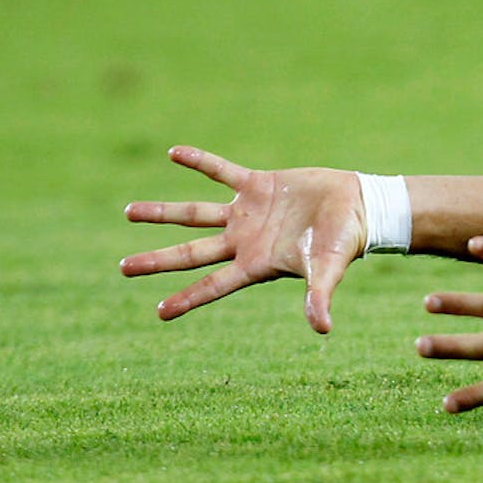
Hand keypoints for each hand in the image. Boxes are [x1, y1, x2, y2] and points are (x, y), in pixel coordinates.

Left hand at [121, 146, 364, 332]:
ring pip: (196, 214)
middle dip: (158, 260)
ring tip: (128, 212)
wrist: (359, 206)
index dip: (187, 300)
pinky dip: (200, 162)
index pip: (214, 285)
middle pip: (192, 253)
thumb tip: (322, 329)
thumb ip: (319, 296)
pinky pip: (221, 172)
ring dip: (163, 213)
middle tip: (124, 267)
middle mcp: (244, 241)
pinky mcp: (257, 184)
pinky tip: (175, 153)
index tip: (160, 313)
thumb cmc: (345, 242)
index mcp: (256, 264)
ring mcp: (247, 213)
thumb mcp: (327, 269)